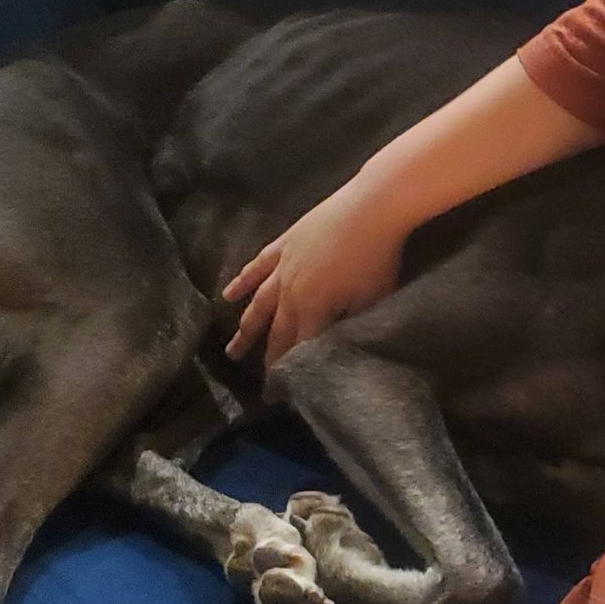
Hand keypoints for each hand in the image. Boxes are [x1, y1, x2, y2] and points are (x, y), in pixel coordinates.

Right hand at [223, 177, 406, 367]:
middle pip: (275, 332)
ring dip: (245, 329)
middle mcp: (289, 294)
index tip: (280, 395)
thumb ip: (349, 327)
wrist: (370, 208)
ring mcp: (282, 268)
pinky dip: (242, 282)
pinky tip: (229, 294)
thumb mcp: (369, 302)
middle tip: (253, 383)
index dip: (288, 374)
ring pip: (258, 304)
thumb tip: (336, 349)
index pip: (297, 351)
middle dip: (264, 358)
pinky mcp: (283, 245)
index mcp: (312, 311)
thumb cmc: (376, 260)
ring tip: (231, 349)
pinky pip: (256, 268)